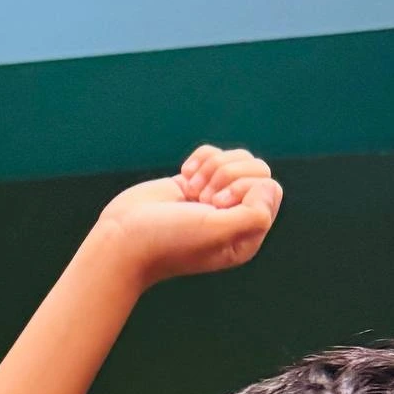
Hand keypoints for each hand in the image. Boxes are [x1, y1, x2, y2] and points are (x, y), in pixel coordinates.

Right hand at [94, 146, 282, 286]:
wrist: (124, 237)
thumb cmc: (168, 240)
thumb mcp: (217, 232)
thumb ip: (253, 214)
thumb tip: (267, 186)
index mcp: (246, 236)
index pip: (269, 191)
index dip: (245, 187)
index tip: (214, 205)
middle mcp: (235, 218)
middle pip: (258, 170)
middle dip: (229, 174)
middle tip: (203, 197)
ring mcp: (215, 199)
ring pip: (237, 159)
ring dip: (212, 167)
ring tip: (191, 190)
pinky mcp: (196, 183)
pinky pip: (213, 154)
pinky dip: (199, 160)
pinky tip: (184, 180)